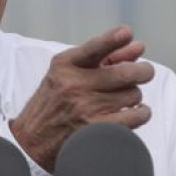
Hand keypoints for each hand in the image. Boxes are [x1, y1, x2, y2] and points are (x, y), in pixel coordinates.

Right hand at [10, 25, 153, 171]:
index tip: (126, 33)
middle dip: (143, 71)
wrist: (31, 141)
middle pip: (126, 73)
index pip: (94, 48)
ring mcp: (85, 108)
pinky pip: (135, 116)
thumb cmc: (54, 102)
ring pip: (133, 94)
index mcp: (65, 65)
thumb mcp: (68, 73)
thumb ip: (105, 57)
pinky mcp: (95, 130)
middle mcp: (74, 84)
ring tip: (125, 98)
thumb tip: (139, 47)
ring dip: (134, 95)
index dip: (113, 39)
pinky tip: (135, 112)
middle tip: (145, 72)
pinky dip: (142, 113)